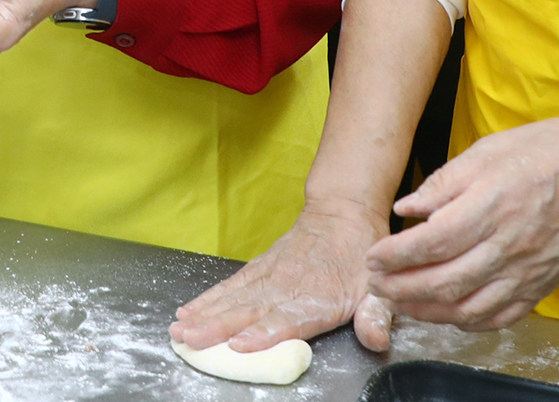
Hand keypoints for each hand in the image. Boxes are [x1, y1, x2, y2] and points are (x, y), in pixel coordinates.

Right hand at [170, 196, 393, 353]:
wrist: (344, 214)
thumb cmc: (361, 258)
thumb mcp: (378, 288)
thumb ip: (376, 315)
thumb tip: (375, 339)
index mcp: (318, 298)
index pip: (286, 319)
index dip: (263, 333)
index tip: (239, 344)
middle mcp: (287, 286)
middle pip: (248, 310)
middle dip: (217, 326)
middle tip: (190, 338)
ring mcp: (269, 276)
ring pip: (233, 297)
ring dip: (205, 314)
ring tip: (180, 328)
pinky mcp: (259, 267)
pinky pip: (231, 285)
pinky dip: (208, 298)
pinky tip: (189, 309)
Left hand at [363, 115, 558, 331]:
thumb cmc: (547, 153)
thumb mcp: (488, 150)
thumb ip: (443, 183)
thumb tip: (406, 208)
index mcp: (492, 205)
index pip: (432, 242)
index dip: (396, 254)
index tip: (373, 255)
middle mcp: (509, 245)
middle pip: (445, 281)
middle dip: (402, 289)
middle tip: (376, 285)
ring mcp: (528, 271)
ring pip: (469, 307)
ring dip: (428, 311)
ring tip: (400, 303)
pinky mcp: (541, 286)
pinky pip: (500, 316)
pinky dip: (468, 321)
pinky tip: (447, 313)